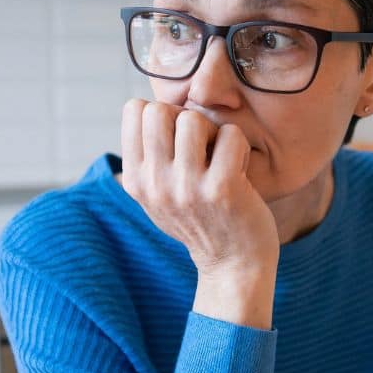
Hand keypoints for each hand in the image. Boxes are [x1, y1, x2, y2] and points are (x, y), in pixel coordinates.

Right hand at [120, 99, 279, 327]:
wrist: (232, 265)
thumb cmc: (200, 220)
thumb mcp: (158, 196)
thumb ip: (148, 159)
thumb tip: (145, 108)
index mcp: (135, 181)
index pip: (134, 111)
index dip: (161, 114)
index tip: (177, 140)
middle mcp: (155, 185)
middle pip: (159, 109)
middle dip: (185, 119)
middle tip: (201, 147)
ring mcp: (187, 188)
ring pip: (193, 118)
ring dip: (213, 132)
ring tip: (219, 158)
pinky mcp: (221, 189)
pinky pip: (230, 135)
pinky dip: (238, 145)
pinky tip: (238, 170)